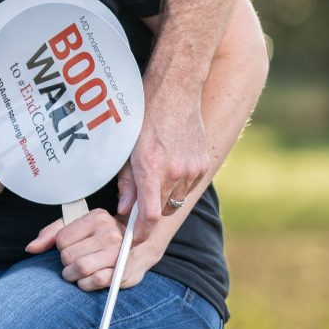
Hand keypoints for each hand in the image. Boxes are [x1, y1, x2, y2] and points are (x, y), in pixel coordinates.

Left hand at [26, 208, 165, 290]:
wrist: (139, 250)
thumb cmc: (102, 239)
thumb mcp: (78, 228)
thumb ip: (51, 234)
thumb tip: (31, 248)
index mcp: (96, 217)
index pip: (61, 239)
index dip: (62, 249)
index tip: (71, 250)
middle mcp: (109, 231)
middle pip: (69, 256)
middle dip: (66, 265)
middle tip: (73, 266)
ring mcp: (118, 250)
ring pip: (80, 268)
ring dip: (73, 277)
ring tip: (77, 275)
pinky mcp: (124, 269)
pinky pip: (96, 281)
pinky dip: (86, 285)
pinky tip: (87, 281)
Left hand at [118, 85, 211, 242]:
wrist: (175, 92)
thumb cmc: (145, 117)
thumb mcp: (127, 148)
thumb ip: (127, 182)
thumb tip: (125, 209)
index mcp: (151, 168)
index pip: (149, 215)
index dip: (141, 231)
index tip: (134, 236)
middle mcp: (174, 172)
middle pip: (162, 211)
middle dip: (150, 212)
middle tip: (139, 200)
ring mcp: (192, 169)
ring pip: (176, 200)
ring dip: (164, 197)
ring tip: (155, 173)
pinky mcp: (203, 164)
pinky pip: (189, 187)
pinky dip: (178, 185)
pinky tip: (170, 165)